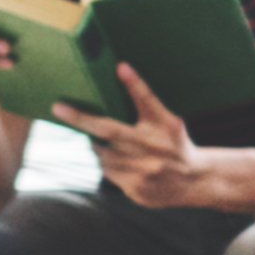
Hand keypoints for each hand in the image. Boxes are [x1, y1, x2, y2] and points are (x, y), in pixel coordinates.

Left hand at [52, 61, 220, 208]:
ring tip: (104, 141)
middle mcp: (155, 146)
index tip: (121, 67)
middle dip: (81, 118)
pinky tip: (119, 161)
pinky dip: (107, 163)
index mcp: (166, 125)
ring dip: (96, 144)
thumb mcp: (169, 122)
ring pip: (101, 152)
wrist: (196, 181)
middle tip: (58, 108)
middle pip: (109, 129)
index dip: (134, 83)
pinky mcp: (136, 187)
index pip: (148, 100)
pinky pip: (107, 171)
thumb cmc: (174, 144)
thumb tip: (118, 73)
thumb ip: (146, 105)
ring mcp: (145, 169)